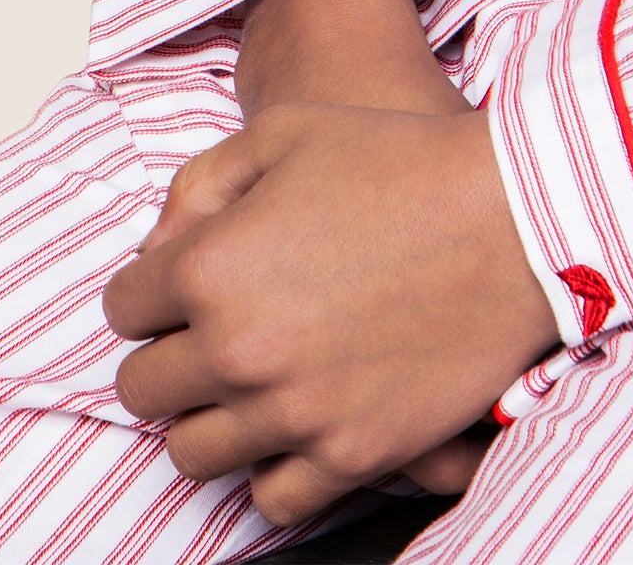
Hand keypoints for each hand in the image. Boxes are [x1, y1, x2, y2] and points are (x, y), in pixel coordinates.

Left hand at [101, 98, 556, 528]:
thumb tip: (162, 249)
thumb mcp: (283, 132)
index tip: (179, 288)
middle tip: (206, 338)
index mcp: (209, 266)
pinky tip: (293, 427)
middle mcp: (237, 349)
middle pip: (143, 390)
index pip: (121, 308)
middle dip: (165, 359)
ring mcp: (293, 412)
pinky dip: (271, 470)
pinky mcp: (350, 456)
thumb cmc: (397, 160)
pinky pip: (271, 500)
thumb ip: (202, 186)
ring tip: (246, 385)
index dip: (148, 293)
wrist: (511, 218)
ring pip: (191, 454)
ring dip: (206, 419)